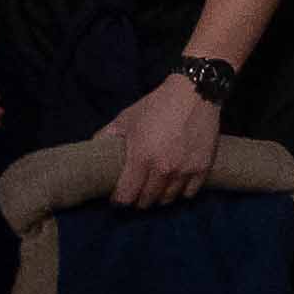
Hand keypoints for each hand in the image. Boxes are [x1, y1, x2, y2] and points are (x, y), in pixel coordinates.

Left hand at [101, 73, 223, 207]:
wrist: (194, 93)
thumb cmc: (156, 105)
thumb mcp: (126, 118)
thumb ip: (106, 136)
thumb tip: (91, 148)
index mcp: (140, 159)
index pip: (126, 196)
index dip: (119, 200)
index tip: (118, 196)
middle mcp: (163, 170)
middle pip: (146, 200)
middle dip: (139, 199)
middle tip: (137, 191)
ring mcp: (185, 170)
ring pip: (167, 199)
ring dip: (159, 197)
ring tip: (156, 189)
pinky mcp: (203, 167)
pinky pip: (189, 193)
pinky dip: (181, 192)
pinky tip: (176, 184)